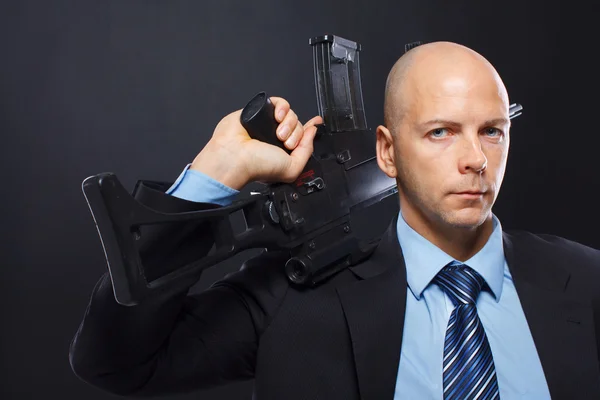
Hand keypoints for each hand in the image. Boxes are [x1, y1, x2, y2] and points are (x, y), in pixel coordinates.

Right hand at [190, 97, 322, 189]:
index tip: (316, 123)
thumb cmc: (257, 166)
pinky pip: (279, 103)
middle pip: (298, 126)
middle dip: (296, 133)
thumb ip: (306, 152)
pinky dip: (282, 107)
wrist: (235, 156)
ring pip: (291, 114)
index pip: (302, 137)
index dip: (311, 130)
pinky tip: (276, 116)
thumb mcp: (292, 168)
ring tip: (278, 133)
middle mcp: (276, 138)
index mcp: (283, 152)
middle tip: (286, 142)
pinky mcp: (259, 111)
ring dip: (289, 122)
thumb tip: (312, 132)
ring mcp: (268, 124)